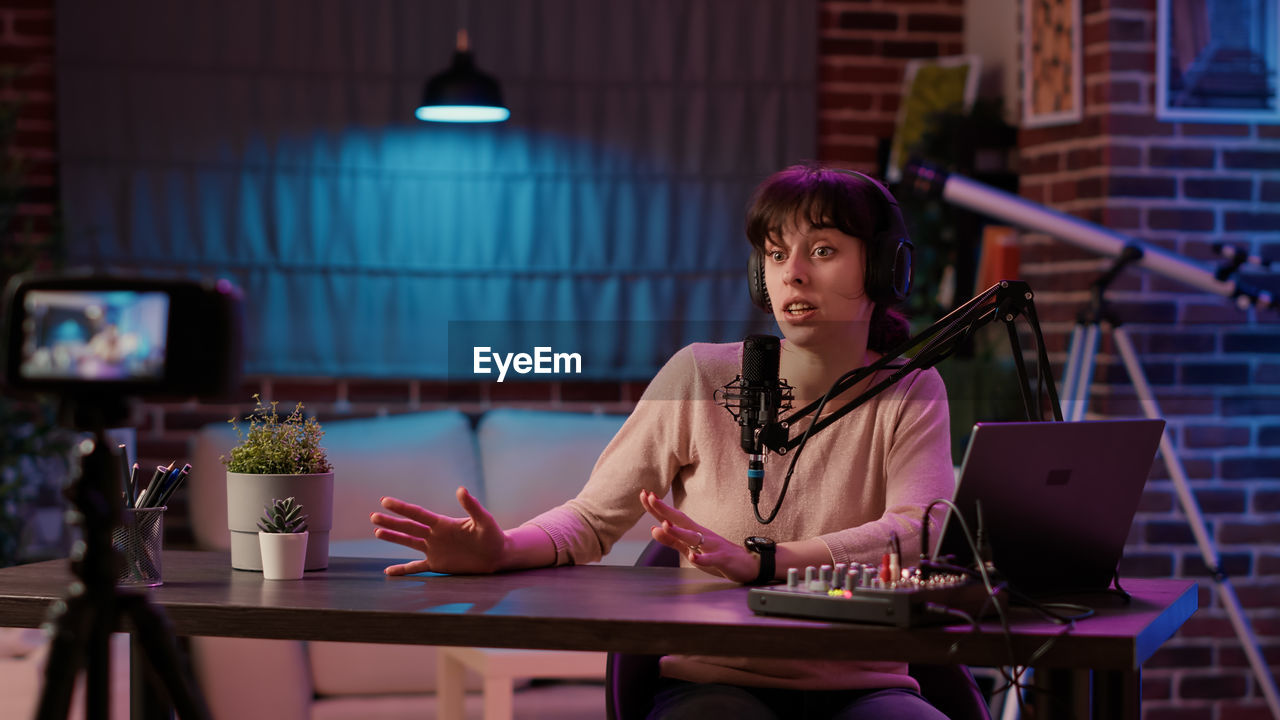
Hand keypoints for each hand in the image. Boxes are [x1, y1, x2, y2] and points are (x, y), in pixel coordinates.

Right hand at [370, 487, 505, 575]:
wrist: (498, 554)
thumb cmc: (493, 535)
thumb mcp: (484, 520)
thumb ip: (472, 506)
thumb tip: (461, 489)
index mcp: (443, 523)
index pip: (418, 514)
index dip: (401, 508)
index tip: (385, 501)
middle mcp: (435, 535)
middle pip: (409, 527)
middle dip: (391, 523)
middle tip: (373, 517)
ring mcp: (435, 549)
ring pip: (409, 543)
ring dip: (394, 538)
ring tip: (377, 532)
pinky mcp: (438, 564)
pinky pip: (417, 568)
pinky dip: (403, 570)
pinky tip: (388, 572)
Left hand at [639, 489, 759, 583]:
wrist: (747, 564)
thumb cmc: (717, 555)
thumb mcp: (691, 549)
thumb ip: (673, 541)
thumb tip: (654, 529)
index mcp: (694, 532)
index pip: (672, 517)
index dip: (658, 507)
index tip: (644, 495)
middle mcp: (702, 535)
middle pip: (681, 520)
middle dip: (665, 510)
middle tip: (650, 498)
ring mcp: (712, 546)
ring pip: (694, 538)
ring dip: (679, 532)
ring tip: (665, 525)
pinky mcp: (722, 559)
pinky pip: (711, 559)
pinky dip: (702, 559)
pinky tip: (693, 558)